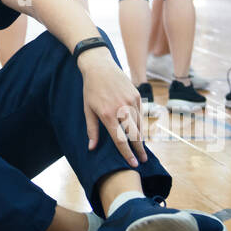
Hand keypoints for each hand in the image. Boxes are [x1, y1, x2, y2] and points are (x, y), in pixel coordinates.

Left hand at [78, 49, 146, 168]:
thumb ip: (91, 130)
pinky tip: (139, 131)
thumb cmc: (90, 89)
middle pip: (134, 135)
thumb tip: (91, 148)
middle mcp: (122, 109)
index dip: (127, 154)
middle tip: (142, 160)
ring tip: (141, 148)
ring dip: (140, 137)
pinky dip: (140, 123)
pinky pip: (140, 114)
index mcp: (108, 115)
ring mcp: (131, 101)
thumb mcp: (88, 109)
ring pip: (139, 125)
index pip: (120, 140)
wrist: (99, 66)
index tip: (133, 164)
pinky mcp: (137, 95)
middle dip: (139, 150)